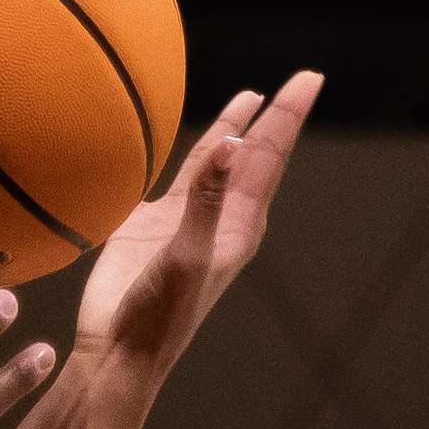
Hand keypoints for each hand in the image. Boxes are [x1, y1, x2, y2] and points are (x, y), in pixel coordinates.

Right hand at [73, 71, 323, 393]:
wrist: (118, 350)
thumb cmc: (160, 314)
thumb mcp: (188, 254)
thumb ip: (206, 199)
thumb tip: (234, 144)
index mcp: (238, 224)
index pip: (269, 156)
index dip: (286, 115)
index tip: (309, 77)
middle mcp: (216, 217)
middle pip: (251, 155)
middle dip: (271, 118)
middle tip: (297, 82)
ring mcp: (182, 222)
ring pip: (212, 164)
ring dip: (229, 132)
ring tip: (247, 101)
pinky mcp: (145, 227)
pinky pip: (168, 180)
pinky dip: (177, 156)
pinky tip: (173, 142)